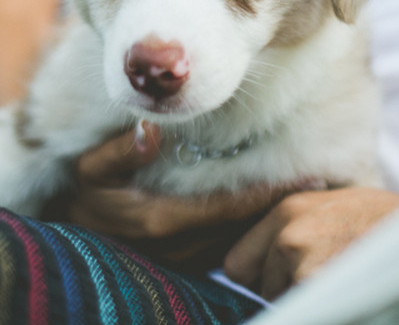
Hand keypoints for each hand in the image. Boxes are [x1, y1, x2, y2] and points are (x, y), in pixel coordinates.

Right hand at [50, 124, 299, 266]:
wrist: (75, 239)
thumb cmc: (87, 194)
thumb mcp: (90, 169)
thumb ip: (120, 152)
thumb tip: (150, 131)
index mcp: (160, 221)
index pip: (228, 207)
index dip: (268, 194)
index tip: (307, 180)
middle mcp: (178, 248)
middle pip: (242, 229)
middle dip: (279, 209)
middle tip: (324, 186)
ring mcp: (185, 261)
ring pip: (239, 243)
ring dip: (270, 223)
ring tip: (309, 198)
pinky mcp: (188, 267)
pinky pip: (230, 251)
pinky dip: (254, 234)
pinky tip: (276, 216)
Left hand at [223, 187, 398, 299]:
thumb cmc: (386, 225)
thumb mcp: (333, 208)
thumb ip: (294, 228)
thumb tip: (262, 262)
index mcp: (288, 210)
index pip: (238, 264)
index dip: (260, 279)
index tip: (284, 280)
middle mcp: (288, 232)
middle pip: (257, 287)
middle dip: (283, 291)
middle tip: (324, 278)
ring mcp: (302, 260)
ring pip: (281, 301)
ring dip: (305, 299)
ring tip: (342, 280)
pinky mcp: (318, 283)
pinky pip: (303, 308)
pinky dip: (323, 306)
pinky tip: (346, 292)